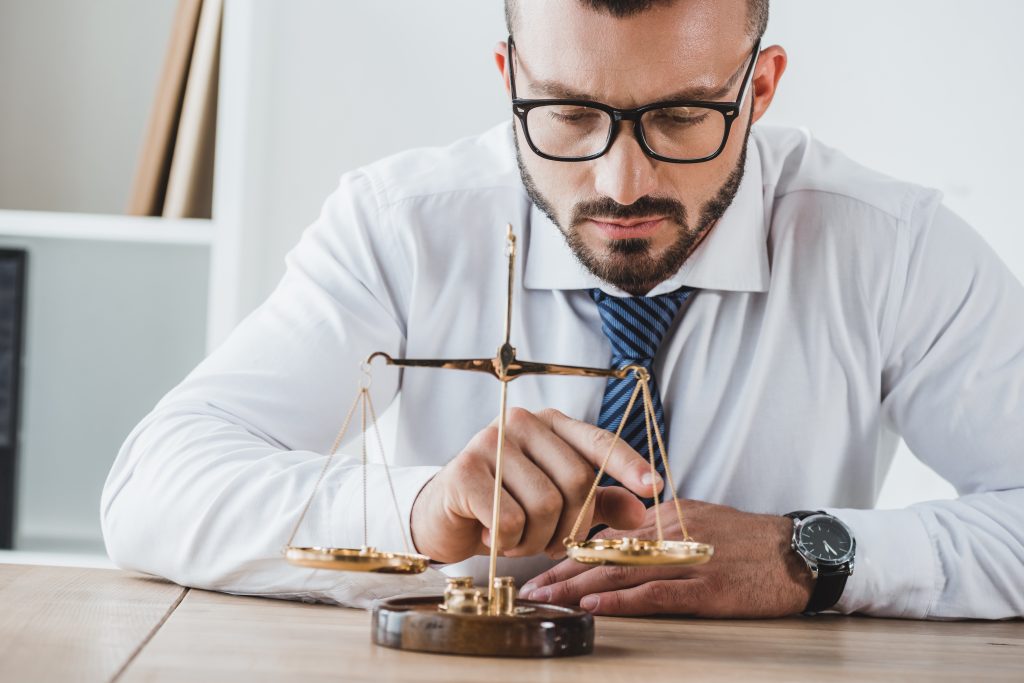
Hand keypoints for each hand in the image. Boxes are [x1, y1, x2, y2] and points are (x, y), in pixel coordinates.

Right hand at [410, 408, 663, 563]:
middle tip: (552, 543)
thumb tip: (641, 513)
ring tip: (518, 538)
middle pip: (576, 481)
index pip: (598, 441)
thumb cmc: (506, 504)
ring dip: (537, 540)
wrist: (444, 516)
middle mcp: (519, 423)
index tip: (654, 487)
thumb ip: (599, 502)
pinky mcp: (464, 471)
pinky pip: (510, 521)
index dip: (628, 464)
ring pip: (544, 506)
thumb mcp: (558, 503)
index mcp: (548, 424)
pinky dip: (508, 542)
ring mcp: (489, 442)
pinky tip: (492, 536)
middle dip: (571, 525)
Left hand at [519, 499, 814, 616]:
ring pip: (622, 571)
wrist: (800, 551)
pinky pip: (654, 593)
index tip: (543, 568)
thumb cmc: (749, 540)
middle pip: (606, 552)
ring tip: (546, 600)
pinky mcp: (707, 587)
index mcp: (667, 516)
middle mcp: (671, 532)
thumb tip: (621, 543)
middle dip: (563, 571)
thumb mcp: (700, 521)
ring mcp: (688, 559)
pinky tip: (593, 606)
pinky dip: (620, 601)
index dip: (571, 553)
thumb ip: (660, 531)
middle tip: (530, 588)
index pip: (607, 533)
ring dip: (578, 587)